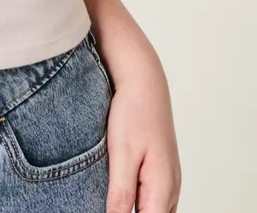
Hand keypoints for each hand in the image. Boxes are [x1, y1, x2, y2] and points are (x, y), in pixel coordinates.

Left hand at [105, 48, 181, 212]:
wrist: (144, 81)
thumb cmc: (133, 112)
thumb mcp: (121, 152)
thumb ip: (121, 192)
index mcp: (162, 187)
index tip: (110, 210)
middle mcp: (172, 187)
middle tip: (109, 202)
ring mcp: (170, 179)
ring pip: (156, 211)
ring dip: (137, 210)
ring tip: (112, 199)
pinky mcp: (162, 170)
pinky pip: (154, 198)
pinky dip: (141, 203)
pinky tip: (122, 194)